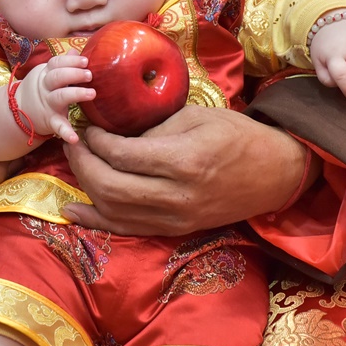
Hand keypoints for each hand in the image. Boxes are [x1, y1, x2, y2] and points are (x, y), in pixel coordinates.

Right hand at [17, 54, 93, 142]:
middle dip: (73, 74)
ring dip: (76, 94)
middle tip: (89, 74)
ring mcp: (48, 105)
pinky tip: (75, 138)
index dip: (70, 61)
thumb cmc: (41, 90)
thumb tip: (75, 49)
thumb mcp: (47, 74)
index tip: (85, 60)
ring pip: (60, 97)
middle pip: (57, 77)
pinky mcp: (50, 121)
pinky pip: (58, 127)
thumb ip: (62, 64)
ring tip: (92, 94)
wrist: (17, 112)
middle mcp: (46, 88)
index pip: (56, 63)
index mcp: (46, 74)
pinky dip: (65, 133)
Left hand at [61, 105, 306, 234]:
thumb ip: (153, 127)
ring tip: (74, 162)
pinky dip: (95, 220)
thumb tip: (113, 131)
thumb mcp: (196, 116)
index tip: (86, 125)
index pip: (121, 154)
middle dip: (81, 162)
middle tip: (72, 140)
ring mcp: (174, 218)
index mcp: (183, 160)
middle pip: (109, 185)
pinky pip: (126, 229)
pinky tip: (72, 210)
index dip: (95, 140)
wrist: (274, 173)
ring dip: (84, 185)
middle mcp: (176, 195)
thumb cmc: (237, 136)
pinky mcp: (174, 230)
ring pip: (113, 209)